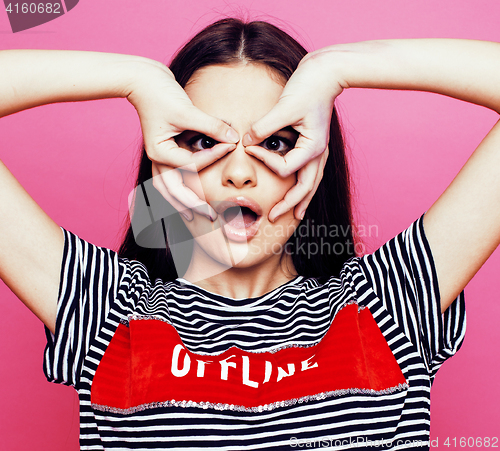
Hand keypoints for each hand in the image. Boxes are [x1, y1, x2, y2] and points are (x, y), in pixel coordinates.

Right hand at [127, 63, 238, 219]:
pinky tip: (188, 200)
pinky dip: (178, 191)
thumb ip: (211, 126)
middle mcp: (157, 159)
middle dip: (192, 205)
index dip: (212, 157)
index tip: (230, 148)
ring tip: (196, 218)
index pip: (190, 164)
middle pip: (173, 191)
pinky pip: (169, 179)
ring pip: (167, 190)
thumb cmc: (160, 93)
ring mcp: (158, 158)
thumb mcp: (186, 109)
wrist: (142, 81)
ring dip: (181, 205)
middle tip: (212, 217)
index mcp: (160, 151)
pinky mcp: (163, 153)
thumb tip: (234, 139)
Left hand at [242, 51, 342, 220]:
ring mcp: (318, 150)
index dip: (265, 161)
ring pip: (311, 183)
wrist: (327, 72)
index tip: (249, 148)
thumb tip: (247, 142)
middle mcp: (318, 153)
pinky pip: (309, 171)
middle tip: (272, 218)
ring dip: (301, 199)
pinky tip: (297, 190)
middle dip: (289, 204)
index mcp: (313, 148)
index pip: (285, 168)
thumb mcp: (284, 108)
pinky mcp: (314, 144)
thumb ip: (264, 127)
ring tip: (294, 215)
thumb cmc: (309, 87)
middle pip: (305, 188)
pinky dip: (303, 184)